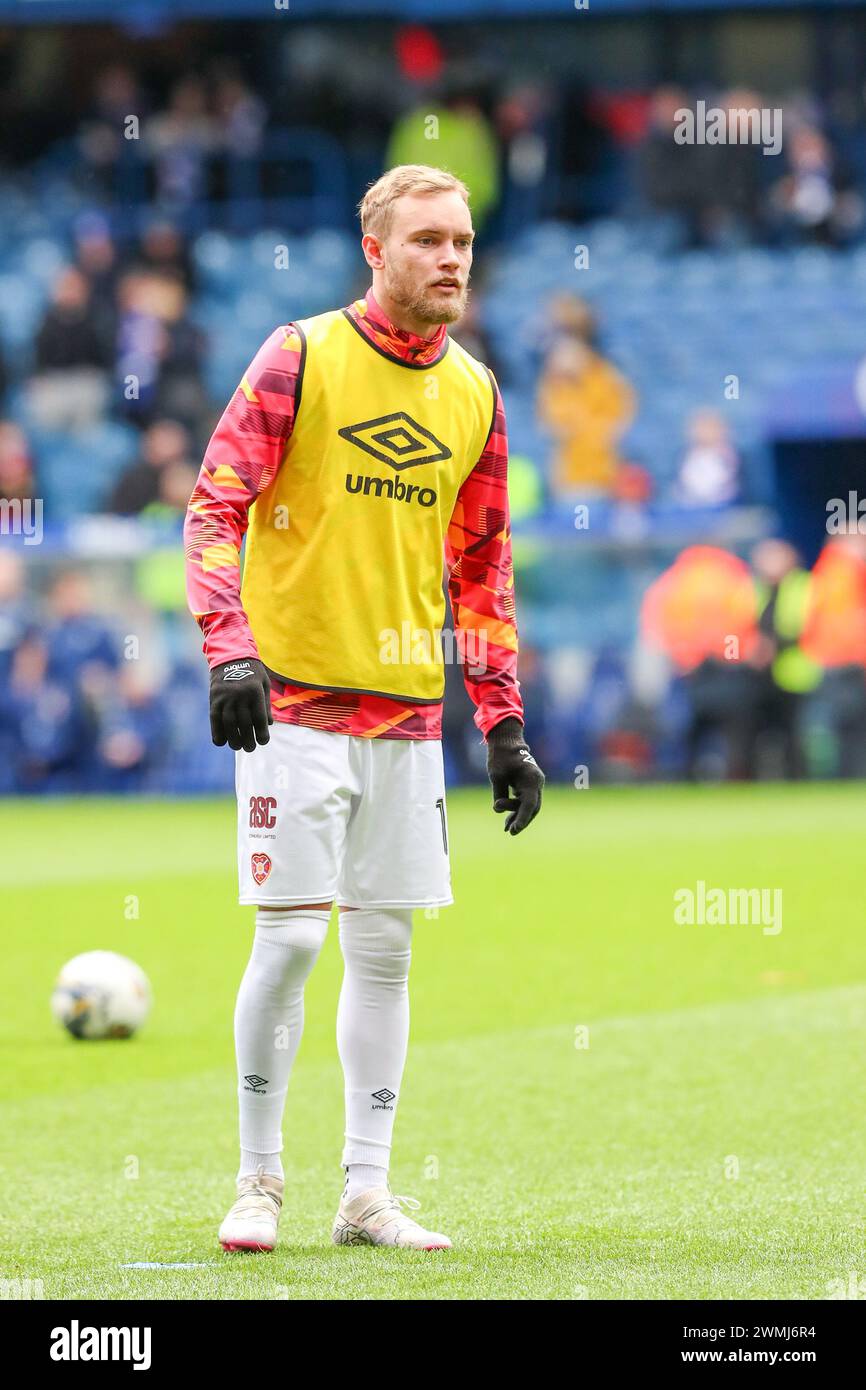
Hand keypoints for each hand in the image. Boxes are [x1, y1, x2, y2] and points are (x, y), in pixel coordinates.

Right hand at [209, 657, 272, 752]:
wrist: (230, 655)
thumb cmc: (252, 671)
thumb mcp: (264, 683)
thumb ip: (266, 704)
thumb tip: (269, 725)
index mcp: (254, 691)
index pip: (259, 718)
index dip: (262, 732)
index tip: (263, 741)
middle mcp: (239, 695)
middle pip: (244, 724)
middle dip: (248, 739)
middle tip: (251, 748)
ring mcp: (225, 697)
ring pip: (229, 724)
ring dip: (234, 739)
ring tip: (238, 747)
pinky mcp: (214, 699)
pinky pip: (215, 719)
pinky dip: (217, 732)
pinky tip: (222, 742)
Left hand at [486, 717, 544, 834]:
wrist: (506, 740)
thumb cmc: (501, 755)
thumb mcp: (496, 775)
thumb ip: (500, 793)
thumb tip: (498, 810)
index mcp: (531, 778)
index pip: (529, 804)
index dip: (522, 818)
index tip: (515, 829)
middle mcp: (536, 782)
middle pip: (532, 807)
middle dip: (521, 820)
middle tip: (510, 832)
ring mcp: (534, 784)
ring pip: (529, 806)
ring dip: (518, 817)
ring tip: (507, 829)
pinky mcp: (528, 785)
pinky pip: (525, 801)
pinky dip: (517, 809)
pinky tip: (508, 820)